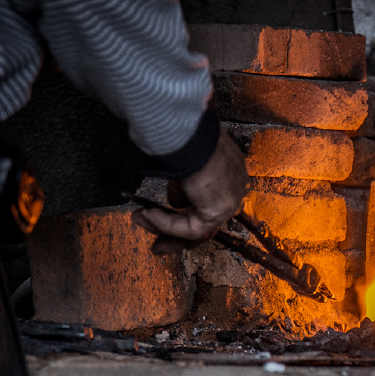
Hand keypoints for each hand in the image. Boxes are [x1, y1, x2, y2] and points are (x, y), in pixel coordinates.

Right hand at [132, 127, 248, 253]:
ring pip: (196, 226)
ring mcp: (230, 198)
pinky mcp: (219, 209)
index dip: (184, 212)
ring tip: (140, 219)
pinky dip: (166, 224)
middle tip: (157, 244)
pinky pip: (190, 227)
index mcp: (229, 169)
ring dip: (164, 227)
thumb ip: (181, 183)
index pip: (209, 199)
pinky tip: (148, 215)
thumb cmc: (183, 134)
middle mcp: (235, 185)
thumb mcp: (182, 160)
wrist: (188, 130)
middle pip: (205, 220)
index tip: (163, 216)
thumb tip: (173, 201)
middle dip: (176, 234)